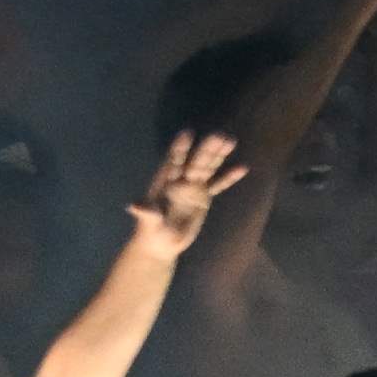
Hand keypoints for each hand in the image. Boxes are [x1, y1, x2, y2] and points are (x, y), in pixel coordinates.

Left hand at [120, 128, 247, 257]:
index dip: (179, 148)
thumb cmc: (150, 232)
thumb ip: (146, 212)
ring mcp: (193, 188)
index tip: (187, 133)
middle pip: (195, 161)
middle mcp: (180, 180)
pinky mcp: (203, 198)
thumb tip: (134, 206)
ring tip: (230, 140)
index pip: (173, 161)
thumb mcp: (148, 222)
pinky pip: (218, 185)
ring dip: (219, 155)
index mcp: (165, 182)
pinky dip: (229, 177)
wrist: (161, 243)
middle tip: (219, 134)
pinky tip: (242, 167)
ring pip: (208, 167)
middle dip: (206, 148)